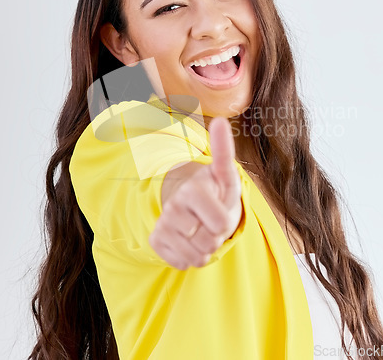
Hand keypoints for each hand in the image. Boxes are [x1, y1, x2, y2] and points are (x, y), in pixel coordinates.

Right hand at [149, 117, 241, 269]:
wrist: (193, 206)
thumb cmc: (215, 191)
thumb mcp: (225, 175)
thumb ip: (224, 151)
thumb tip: (221, 121)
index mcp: (192, 189)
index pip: (221, 224)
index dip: (226, 223)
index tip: (220, 206)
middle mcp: (173, 206)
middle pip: (209, 242)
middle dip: (216, 236)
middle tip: (212, 219)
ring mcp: (163, 224)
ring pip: (197, 256)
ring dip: (205, 248)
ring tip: (202, 229)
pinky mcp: (156, 241)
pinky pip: (183, 263)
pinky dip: (191, 257)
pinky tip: (189, 240)